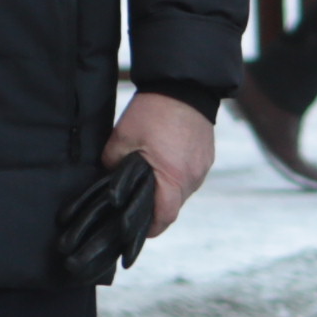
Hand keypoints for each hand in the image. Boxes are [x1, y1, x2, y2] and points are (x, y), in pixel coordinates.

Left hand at [105, 92, 214, 232]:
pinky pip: (190, 176)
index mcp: (171, 178)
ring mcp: (202, 168)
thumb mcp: (122, 138)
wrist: (185, 86)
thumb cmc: (153, 112)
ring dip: (167, 191)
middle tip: (137, 203)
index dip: (149, 229)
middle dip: (156, 209)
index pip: (163, 218)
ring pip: (182, 192)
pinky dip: (177, 176)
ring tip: (151, 179)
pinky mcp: (207, 157)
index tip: (135, 231)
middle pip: (173, 207)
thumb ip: (113, 164)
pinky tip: (165, 162)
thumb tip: (109, 179)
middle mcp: (191, 178)